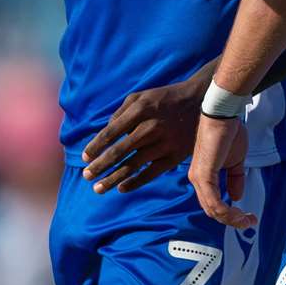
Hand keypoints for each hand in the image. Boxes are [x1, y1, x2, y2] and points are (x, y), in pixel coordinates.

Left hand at [81, 71, 205, 194]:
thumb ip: (120, 113)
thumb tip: (104, 134)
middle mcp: (150, 127)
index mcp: (139, 110)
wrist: (200, 102)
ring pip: (132, 166)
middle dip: (99, 166)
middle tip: (86, 176)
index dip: (95, 147)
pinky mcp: (174, 156)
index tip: (84, 158)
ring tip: (98, 188)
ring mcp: (163, 143)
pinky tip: (121, 188)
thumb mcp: (140, 96)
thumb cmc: (164, 99)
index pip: (110, 133)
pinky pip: (151, 173)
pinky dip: (135, 182)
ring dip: (112, 179)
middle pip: (118, 152)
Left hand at [189, 114, 254, 227]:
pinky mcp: (204, 175)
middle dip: (233, 220)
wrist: (224, 115)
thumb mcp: (235, 162)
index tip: (247, 217)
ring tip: (247, 220)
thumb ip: (235, 179)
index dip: (230, 214)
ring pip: (213, 209)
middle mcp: (198, 180)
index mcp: (203, 177)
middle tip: (249, 222)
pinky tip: (240, 213)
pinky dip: (228, 212)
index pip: (213, 204)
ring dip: (232, 218)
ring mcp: (199, 178)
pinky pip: (214, 201)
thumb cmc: (228, 133)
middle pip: (212, 210)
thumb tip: (238, 197)